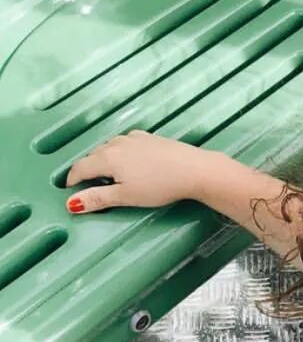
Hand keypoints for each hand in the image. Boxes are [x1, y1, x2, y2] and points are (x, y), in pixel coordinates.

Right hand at [63, 130, 218, 213]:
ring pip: (109, 148)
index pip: (80, 167)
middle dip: (88, 170)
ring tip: (108, 175)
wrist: (194, 170)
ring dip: (103, 160)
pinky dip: (120, 153)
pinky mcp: (149, 138)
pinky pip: (126, 144)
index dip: (72, 180)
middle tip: (89, 186)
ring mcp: (134, 138)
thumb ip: (98, 198)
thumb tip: (72, 204)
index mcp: (107, 157)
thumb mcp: (126, 196)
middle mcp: (117, 143)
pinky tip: (130, 162)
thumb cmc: (160, 186)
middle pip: (93, 156)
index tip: (70, 190)